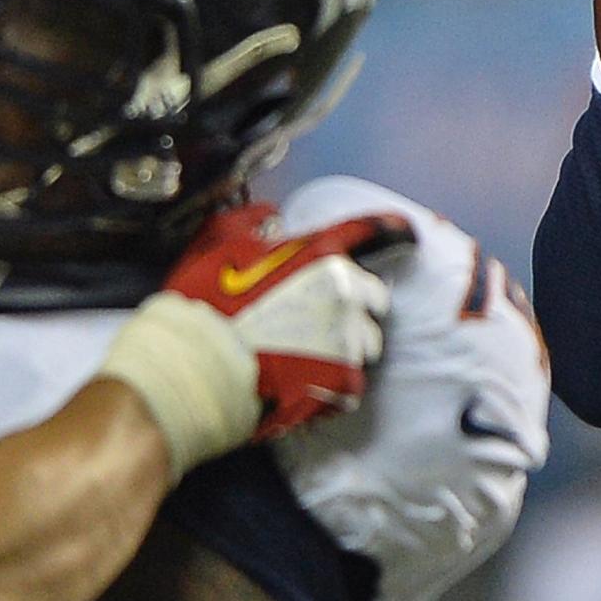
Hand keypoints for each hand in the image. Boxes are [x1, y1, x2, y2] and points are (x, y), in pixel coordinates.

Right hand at [158, 203, 414, 442]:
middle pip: (373, 296)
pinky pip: (352, 382)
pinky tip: (304, 383)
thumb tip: (272, 216)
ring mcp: (347, 340)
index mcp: (323, 255)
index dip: (396, 231)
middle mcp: (346, 294)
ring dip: (345, 344)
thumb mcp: (219, 242)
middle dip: (356, 303)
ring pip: (365, 341)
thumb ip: (252, 222)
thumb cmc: (202, 301)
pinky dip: (333, 384)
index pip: (377, 232)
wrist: (191, 366)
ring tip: (306, 354)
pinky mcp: (342, 383)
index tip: (409, 236)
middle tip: (320, 316)